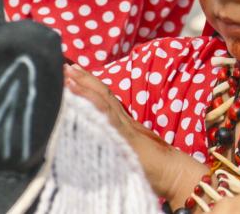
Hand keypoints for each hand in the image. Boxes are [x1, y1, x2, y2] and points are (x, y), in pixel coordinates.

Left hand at [65, 64, 209, 207]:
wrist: (173, 172)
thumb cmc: (152, 167)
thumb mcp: (128, 150)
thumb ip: (115, 142)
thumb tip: (95, 138)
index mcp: (123, 124)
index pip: (104, 99)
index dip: (89, 85)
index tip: (72, 72)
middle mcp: (124, 121)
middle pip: (102, 94)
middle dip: (84, 79)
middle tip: (66, 66)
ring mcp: (126, 128)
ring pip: (104, 102)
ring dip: (86, 88)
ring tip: (69, 76)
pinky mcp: (126, 139)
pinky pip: (109, 121)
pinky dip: (96, 109)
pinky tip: (83, 101)